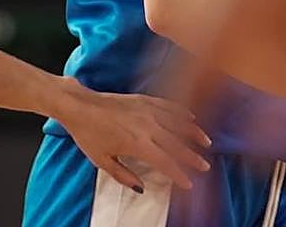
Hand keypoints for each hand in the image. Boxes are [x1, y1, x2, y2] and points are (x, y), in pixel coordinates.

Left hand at [47, 76, 211, 191]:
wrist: (79, 106)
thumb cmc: (88, 135)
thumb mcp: (102, 161)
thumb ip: (124, 175)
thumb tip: (141, 186)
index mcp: (138, 144)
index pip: (165, 162)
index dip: (179, 174)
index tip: (189, 183)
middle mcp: (147, 127)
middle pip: (177, 144)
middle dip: (192, 156)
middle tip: (205, 166)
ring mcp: (147, 110)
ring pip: (178, 122)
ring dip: (193, 133)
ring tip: (205, 142)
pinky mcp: (144, 99)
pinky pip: (168, 106)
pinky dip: (181, 112)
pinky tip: (190, 117)